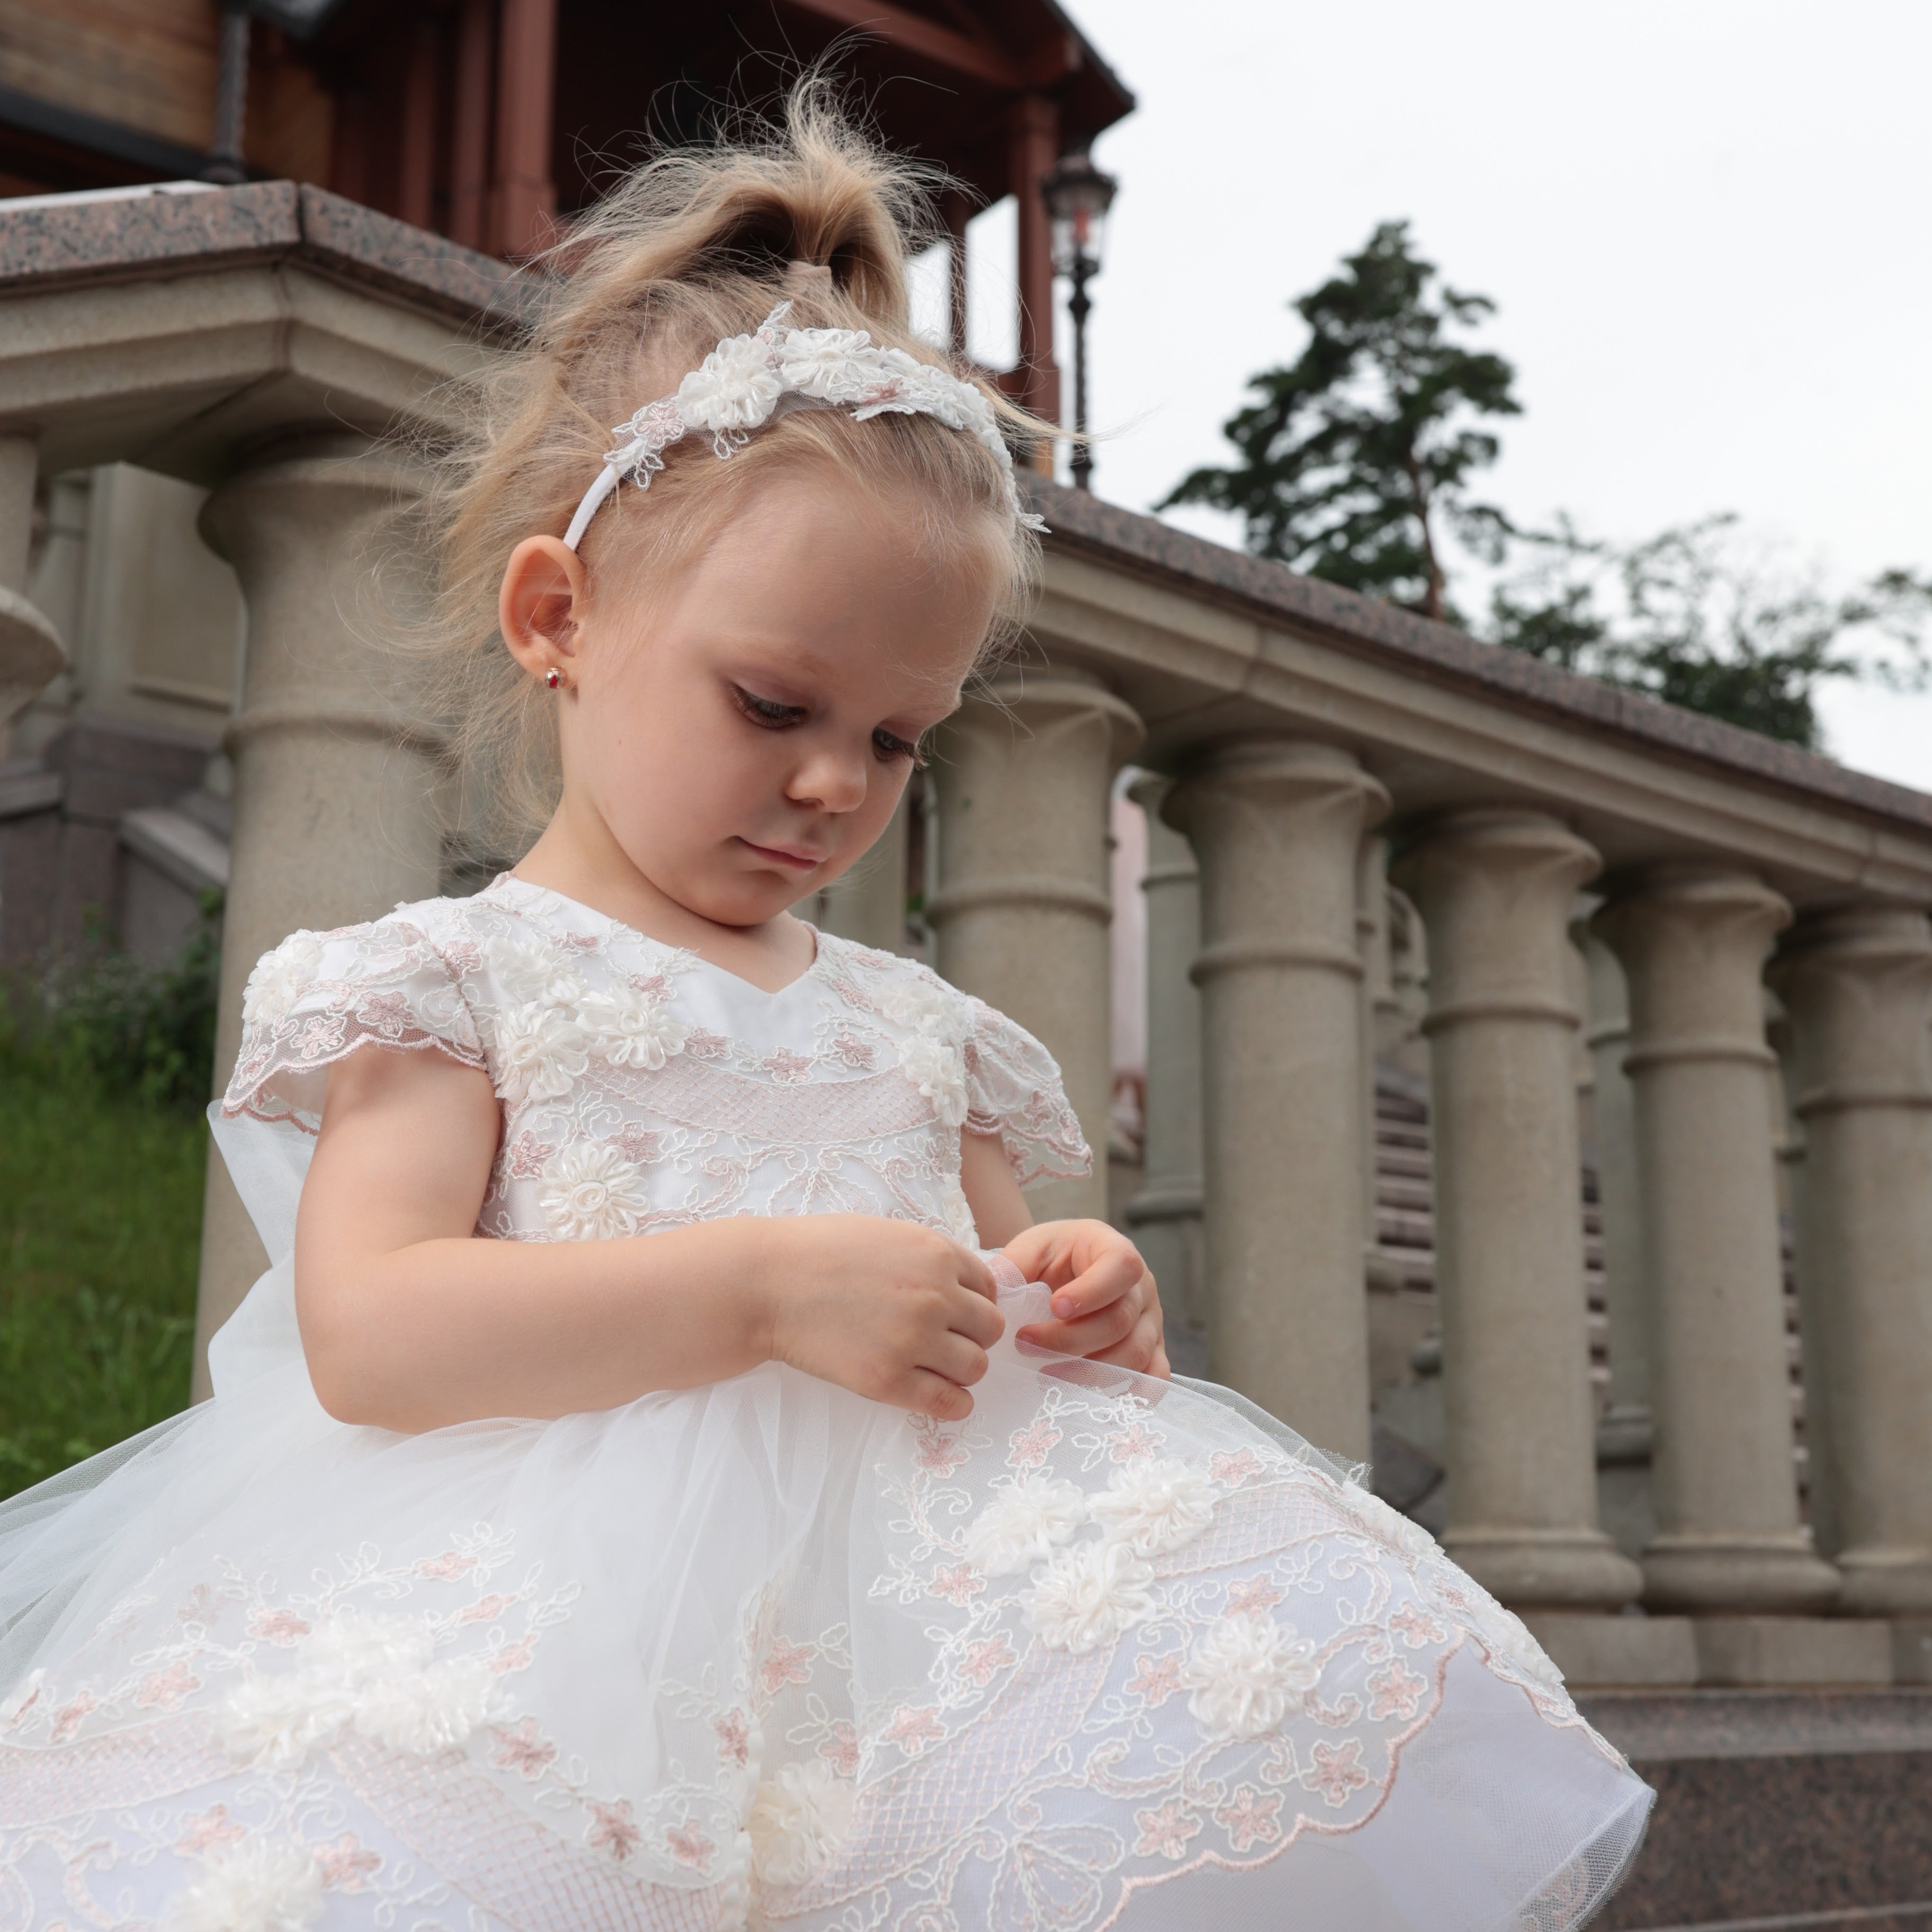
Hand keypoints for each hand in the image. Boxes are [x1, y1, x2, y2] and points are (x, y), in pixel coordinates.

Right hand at [762, 1216, 1003, 1420]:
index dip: (974, 1302)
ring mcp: (912, 1339)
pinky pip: (948, 1402)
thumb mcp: (887, 1235)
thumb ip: (930, 1258)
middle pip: (990, 1329)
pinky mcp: (887, 1380)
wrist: (766, 1283)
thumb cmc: (820, 1253)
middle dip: (973, 1335)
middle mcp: (934, 1295)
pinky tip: (943, 1398)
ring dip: (963, 1369)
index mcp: (936, 1253)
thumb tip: (966, 1287)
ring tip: (936, 1367)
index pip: (989, 1288)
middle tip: (946, 1341)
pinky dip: (954, 1404)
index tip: (956, 1312)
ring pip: (976, 1366)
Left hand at [1000, 1221, 1168, 1378]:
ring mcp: (1151, 1323)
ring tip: (1045, 1376)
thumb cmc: (1052, 1260)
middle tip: (1026, 1343)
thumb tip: (991, 1293)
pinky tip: (1088, 1399)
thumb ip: (1014, 1266)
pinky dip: (1128, 1394)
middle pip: (1120, 1320)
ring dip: (1089, 1372)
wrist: (1070, 1272)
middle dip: (1070, 1339)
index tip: (1054, 1306)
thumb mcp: (1031, 1250)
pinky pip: (1154, 1379)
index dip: (1092, 1291)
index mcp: (1115, 1251)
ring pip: (1135, 1354)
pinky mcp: (1152, 1352)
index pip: (1121, 1267)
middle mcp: (1142, 1288)